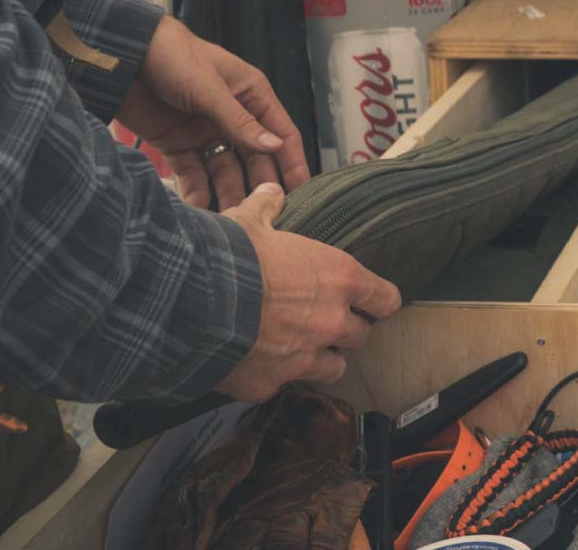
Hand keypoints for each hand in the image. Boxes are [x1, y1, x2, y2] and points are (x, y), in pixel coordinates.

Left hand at [115, 18, 310, 209]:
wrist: (125, 56)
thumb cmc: (175, 57)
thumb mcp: (210, 89)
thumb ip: (240, 122)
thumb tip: (275, 146)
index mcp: (250, 95)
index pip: (281, 132)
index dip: (292, 161)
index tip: (301, 191)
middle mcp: (232, 116)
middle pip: (255, 157)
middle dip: (259, 184)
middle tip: (264, 213)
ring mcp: (205, 132)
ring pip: (224, 169)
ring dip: (228, 192)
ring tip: (231, 217)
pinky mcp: (177, 143)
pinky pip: (193, 173)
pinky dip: (196, 191)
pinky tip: (199, 209)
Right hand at [214, 184, 402, 400]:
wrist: (192, 305)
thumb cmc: (231, 257)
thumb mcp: (249, 221)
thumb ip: (267, 206)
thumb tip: (271, 192)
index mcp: (339, 278)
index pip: (385, 299)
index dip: (379, 302)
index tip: (372, 303)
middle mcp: (330, 322)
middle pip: (360, 336)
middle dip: (345, 330)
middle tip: (324, 321)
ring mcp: (302, 359)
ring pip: (333, 368)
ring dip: (321, 358)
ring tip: (300, 348)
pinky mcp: (270, 385)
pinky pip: (282, 384)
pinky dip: (273, 375)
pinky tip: (255, 363)